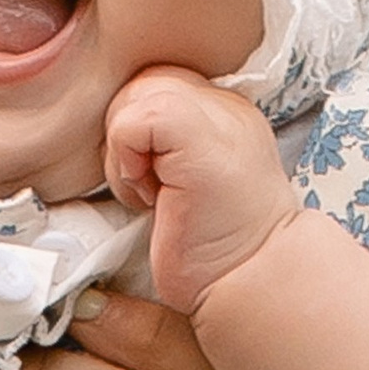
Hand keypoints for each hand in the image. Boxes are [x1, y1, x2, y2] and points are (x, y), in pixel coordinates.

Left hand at [101, 67, 299, 323]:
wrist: (256, 282)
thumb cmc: (215, 250)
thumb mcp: (179, 187)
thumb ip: (153, 150)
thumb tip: (112, 136)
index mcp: (220, 114)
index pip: (151, 90)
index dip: (137, 138)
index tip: (160, 184)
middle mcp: (222, 104)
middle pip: (137, 88)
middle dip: (126, 143)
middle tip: (155, 191)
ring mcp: (216, 113)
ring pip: (130, 101)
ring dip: (124, 157)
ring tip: (158, 196)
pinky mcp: (198, 132)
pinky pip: (131, 122)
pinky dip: (126, 163)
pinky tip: (156, 198)